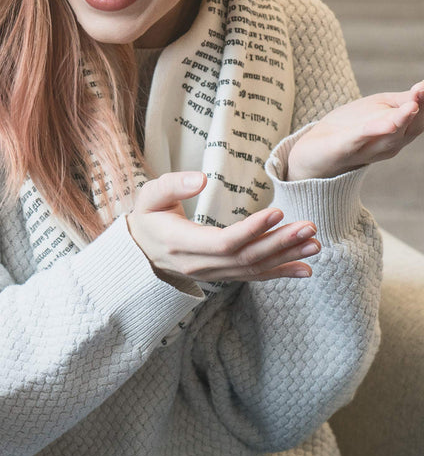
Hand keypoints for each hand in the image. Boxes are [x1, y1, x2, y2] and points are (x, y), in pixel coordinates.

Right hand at [126, 172, 318, 282]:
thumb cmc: (147, 217)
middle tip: (309, 227)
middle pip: (245, 258)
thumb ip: (173, 185)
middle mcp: (199, 265)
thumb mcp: (150, 195)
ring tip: (314, 243)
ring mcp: (211, 273)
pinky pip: (253, 276)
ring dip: (286, 256)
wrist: (140, 249)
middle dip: (279, 243)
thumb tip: (201, 179)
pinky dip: (281, 272)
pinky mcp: (222, 274)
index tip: (277, 213)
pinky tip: (305, 268)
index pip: (223, 242)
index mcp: (180, 243)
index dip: (252, 230)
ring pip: (253, 269)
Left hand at [287, 80, 423, 180]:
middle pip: (410, 128)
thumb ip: (400, 100)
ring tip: (412, 106)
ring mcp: (366, 149)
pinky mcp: (342, 149)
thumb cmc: (348, 128)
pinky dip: (373, 131)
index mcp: (399, 134)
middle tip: (423, 91)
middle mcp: (388, 145)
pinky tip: (386, 124)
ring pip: (389, 136)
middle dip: (420, 111)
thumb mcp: (377, 108)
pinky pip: (359, 140)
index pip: (420, 118)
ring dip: (401, 120)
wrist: (313, 154)